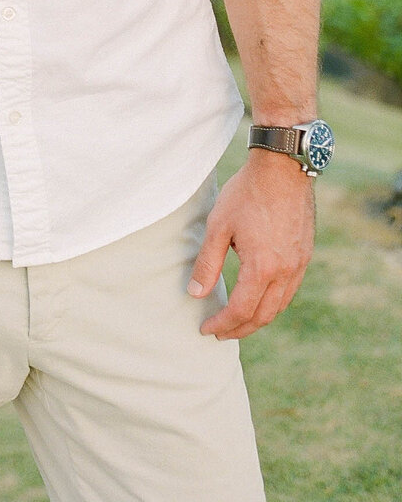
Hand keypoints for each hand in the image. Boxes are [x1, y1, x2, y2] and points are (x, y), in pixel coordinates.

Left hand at [188, 152, 315, 337]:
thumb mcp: (218, 226)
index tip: (206, 329)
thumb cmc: (247, 194)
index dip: (222, 323)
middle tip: (220, 332)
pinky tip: (260, 298)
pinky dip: (273, 302)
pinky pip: (289, 290)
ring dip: (258, 318)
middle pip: (263, 315)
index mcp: (262, 268)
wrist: (282, 169)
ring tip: (238, 321)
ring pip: (279, 306)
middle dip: (240, 328)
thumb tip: (195, 294)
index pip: (241, 310)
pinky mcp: (304, 255)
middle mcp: (285, 272)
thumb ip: (207, 264)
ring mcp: (299, 265)